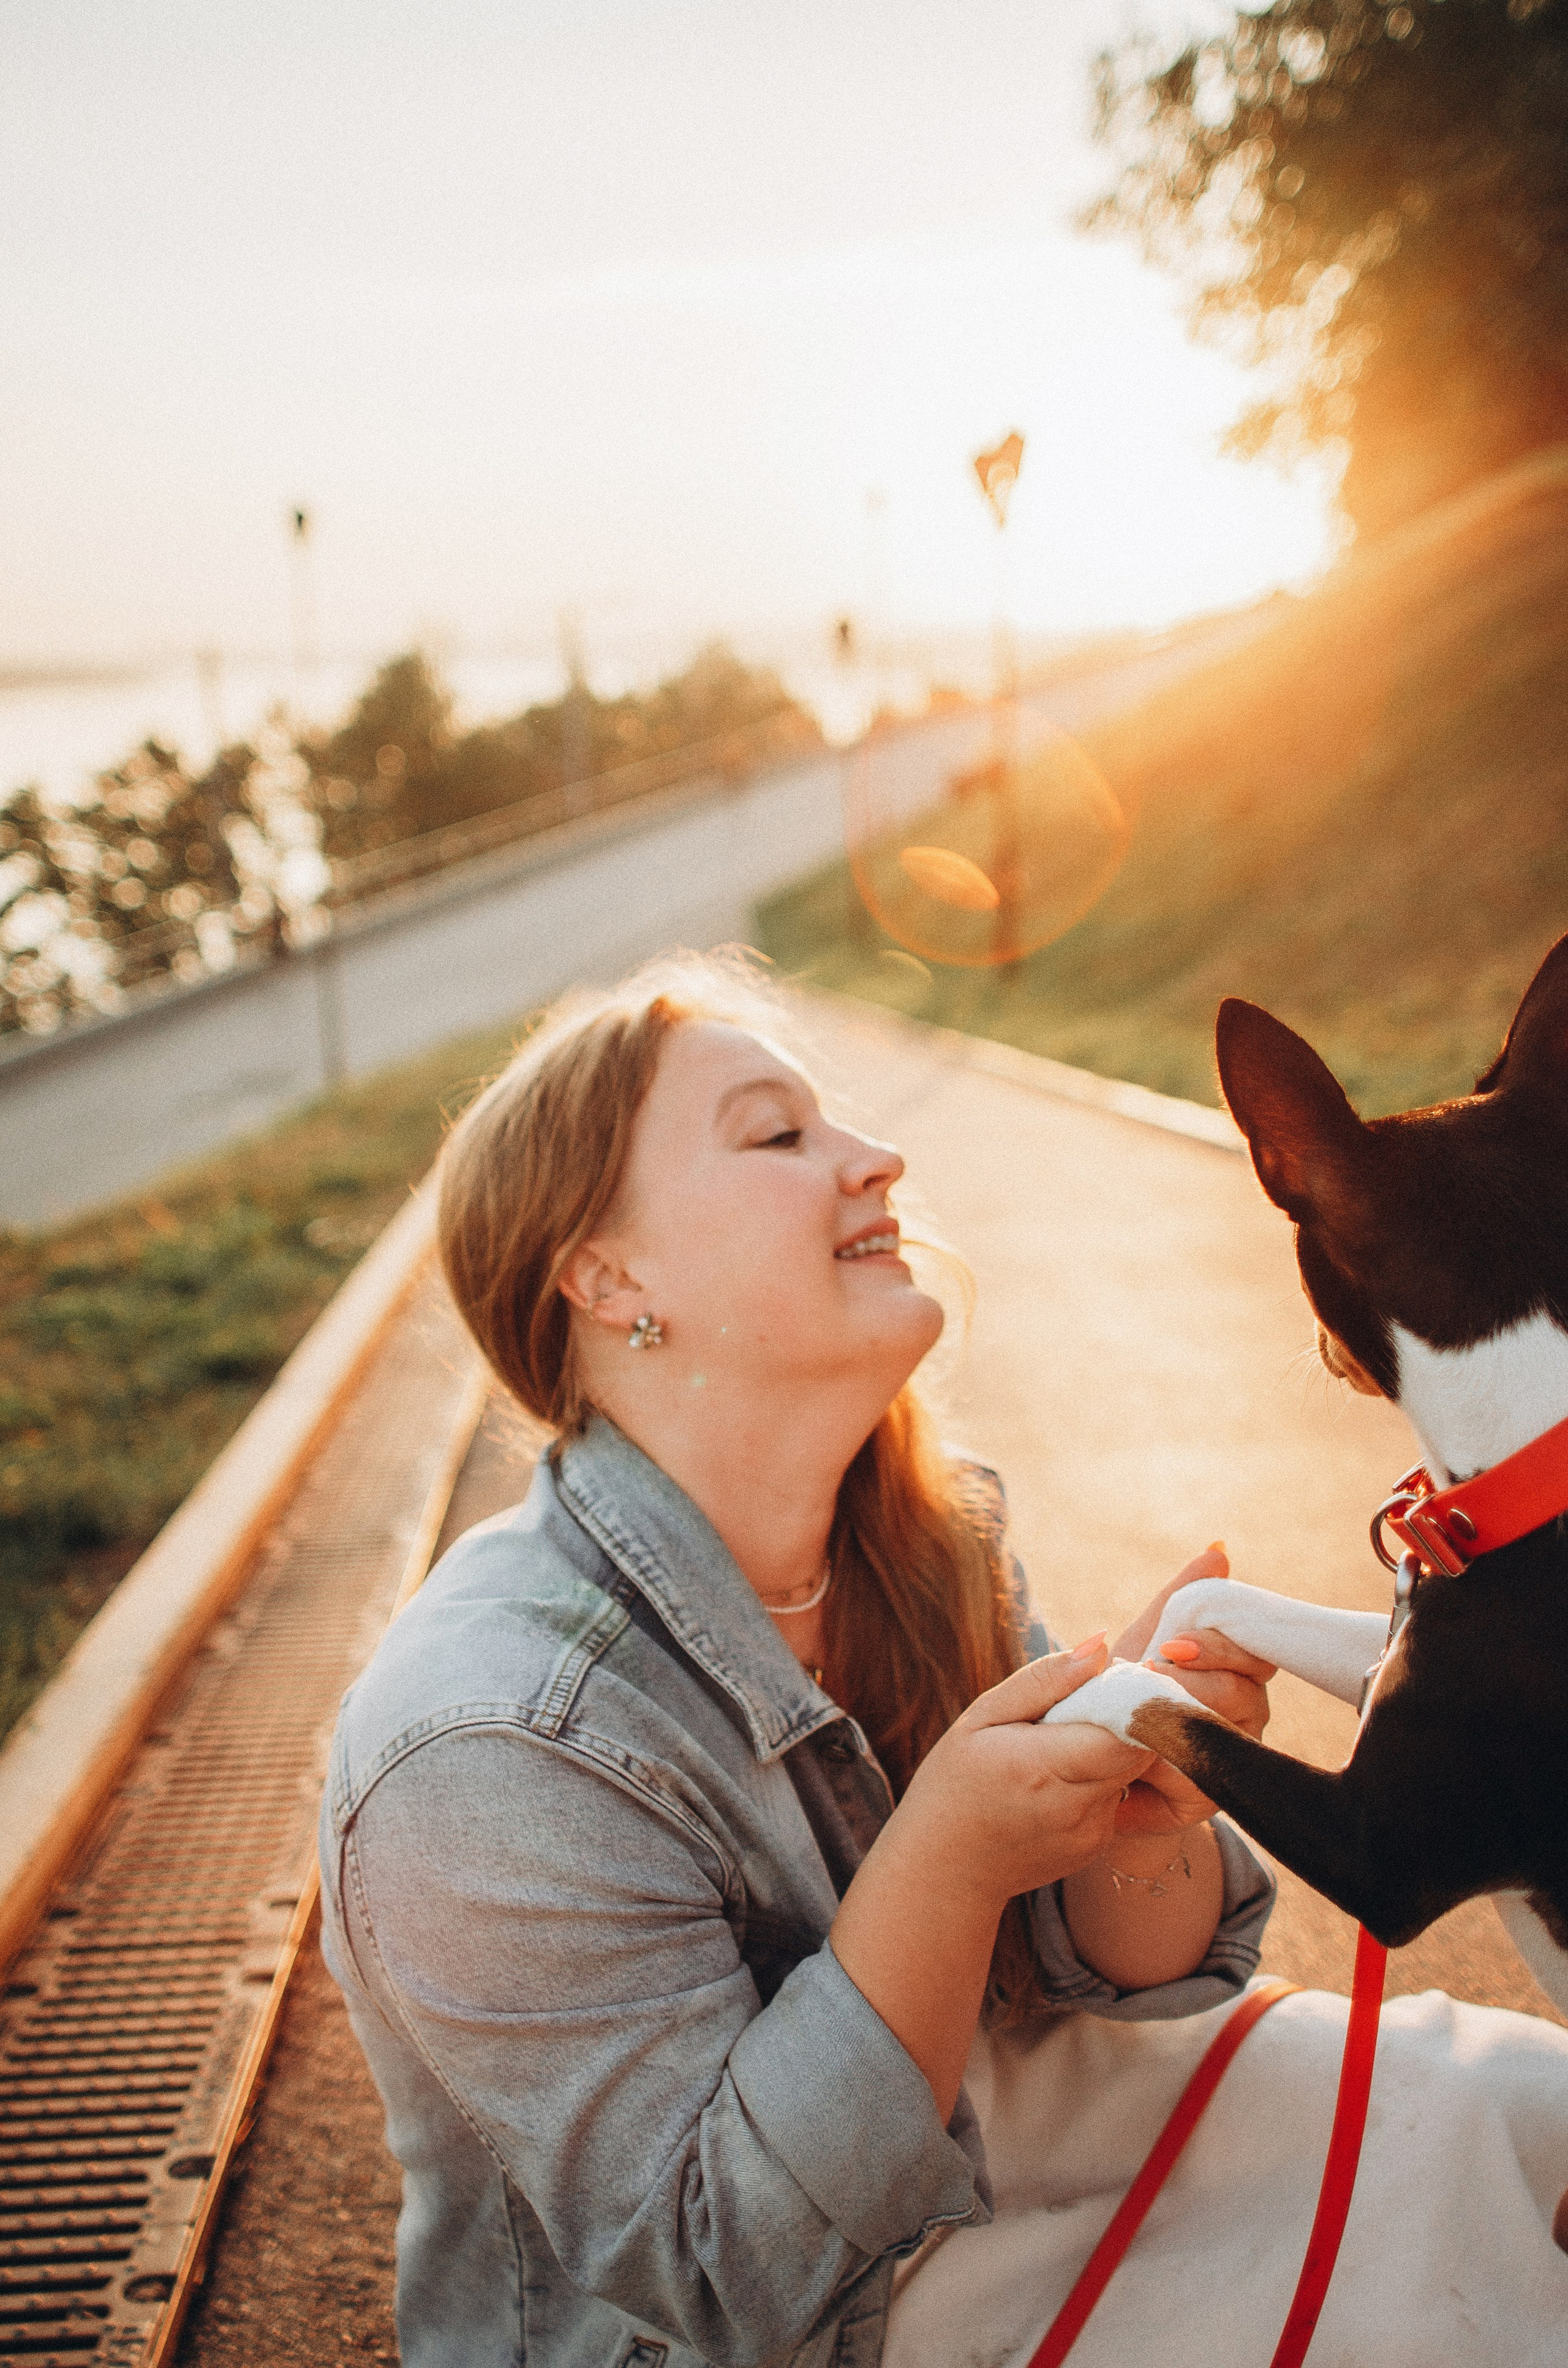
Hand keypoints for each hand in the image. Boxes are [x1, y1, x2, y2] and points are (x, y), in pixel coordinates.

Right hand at [895, 1640, 1155, 1909]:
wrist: (945, 1870)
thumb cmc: (954, 1783)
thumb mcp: (983, 1717)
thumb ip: (1046, 1680)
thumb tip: (1101, 1645)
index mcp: (1043, 1766)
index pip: (1128, 1729)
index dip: (1135, 1698)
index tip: (1115, 1678)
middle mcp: (1076, 1806)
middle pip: (1140, 1747)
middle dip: (1126, 1716)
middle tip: (1087, 1702)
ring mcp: (1091, 1833)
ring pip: (1131, 1770)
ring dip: (1110, 1747)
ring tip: (1061, 1744)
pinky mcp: (1097, 1845)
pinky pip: (1117, 1795)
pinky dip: (1099, 1778)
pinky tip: (1058, 1780)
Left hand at [1109, 1547, 1274, 1833]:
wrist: (1082, 1763)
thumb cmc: (1116, 1691)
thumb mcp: (1143, 1639)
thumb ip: (1179, 1601)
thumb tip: (1219, 1551)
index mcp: (1232, 1666)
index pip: (1251, 1645)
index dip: (1218, 1642)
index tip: (1173, 1643)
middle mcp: (1244, 1707)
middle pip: (1247, 1687)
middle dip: (1197, 1679)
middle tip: (1149, 1676)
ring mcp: (1230, 1750)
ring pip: (1226, 1729)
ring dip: (1180, 1717)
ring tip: (1136, 1713)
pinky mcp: (1208, 1793)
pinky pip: (1201, 1774)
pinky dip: (1167, 1761)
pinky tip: (1137, 1755)